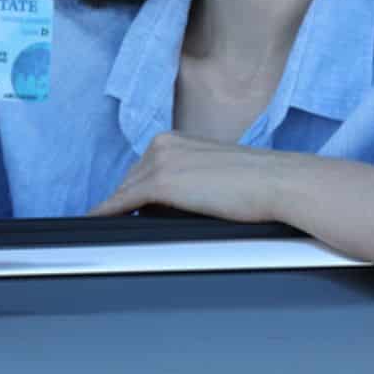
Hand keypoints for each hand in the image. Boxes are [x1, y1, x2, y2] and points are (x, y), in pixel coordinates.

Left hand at [88, 132, 292, 223]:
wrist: (277, 182)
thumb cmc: (255, 184)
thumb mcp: (212, 173)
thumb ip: (187, 180)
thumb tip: (168, 205)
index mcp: (175, 139)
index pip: (142, 170)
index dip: (133, 195)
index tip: (124, 210)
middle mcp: (162, 144)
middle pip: (129, 182)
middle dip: (125, 205)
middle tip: (118, 227)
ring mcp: (159, 161)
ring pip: (124, 193)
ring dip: (116, 213)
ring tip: (107, 233)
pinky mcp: (160, 182)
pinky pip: (122, 202)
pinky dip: (107, 214)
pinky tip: (96, 224)